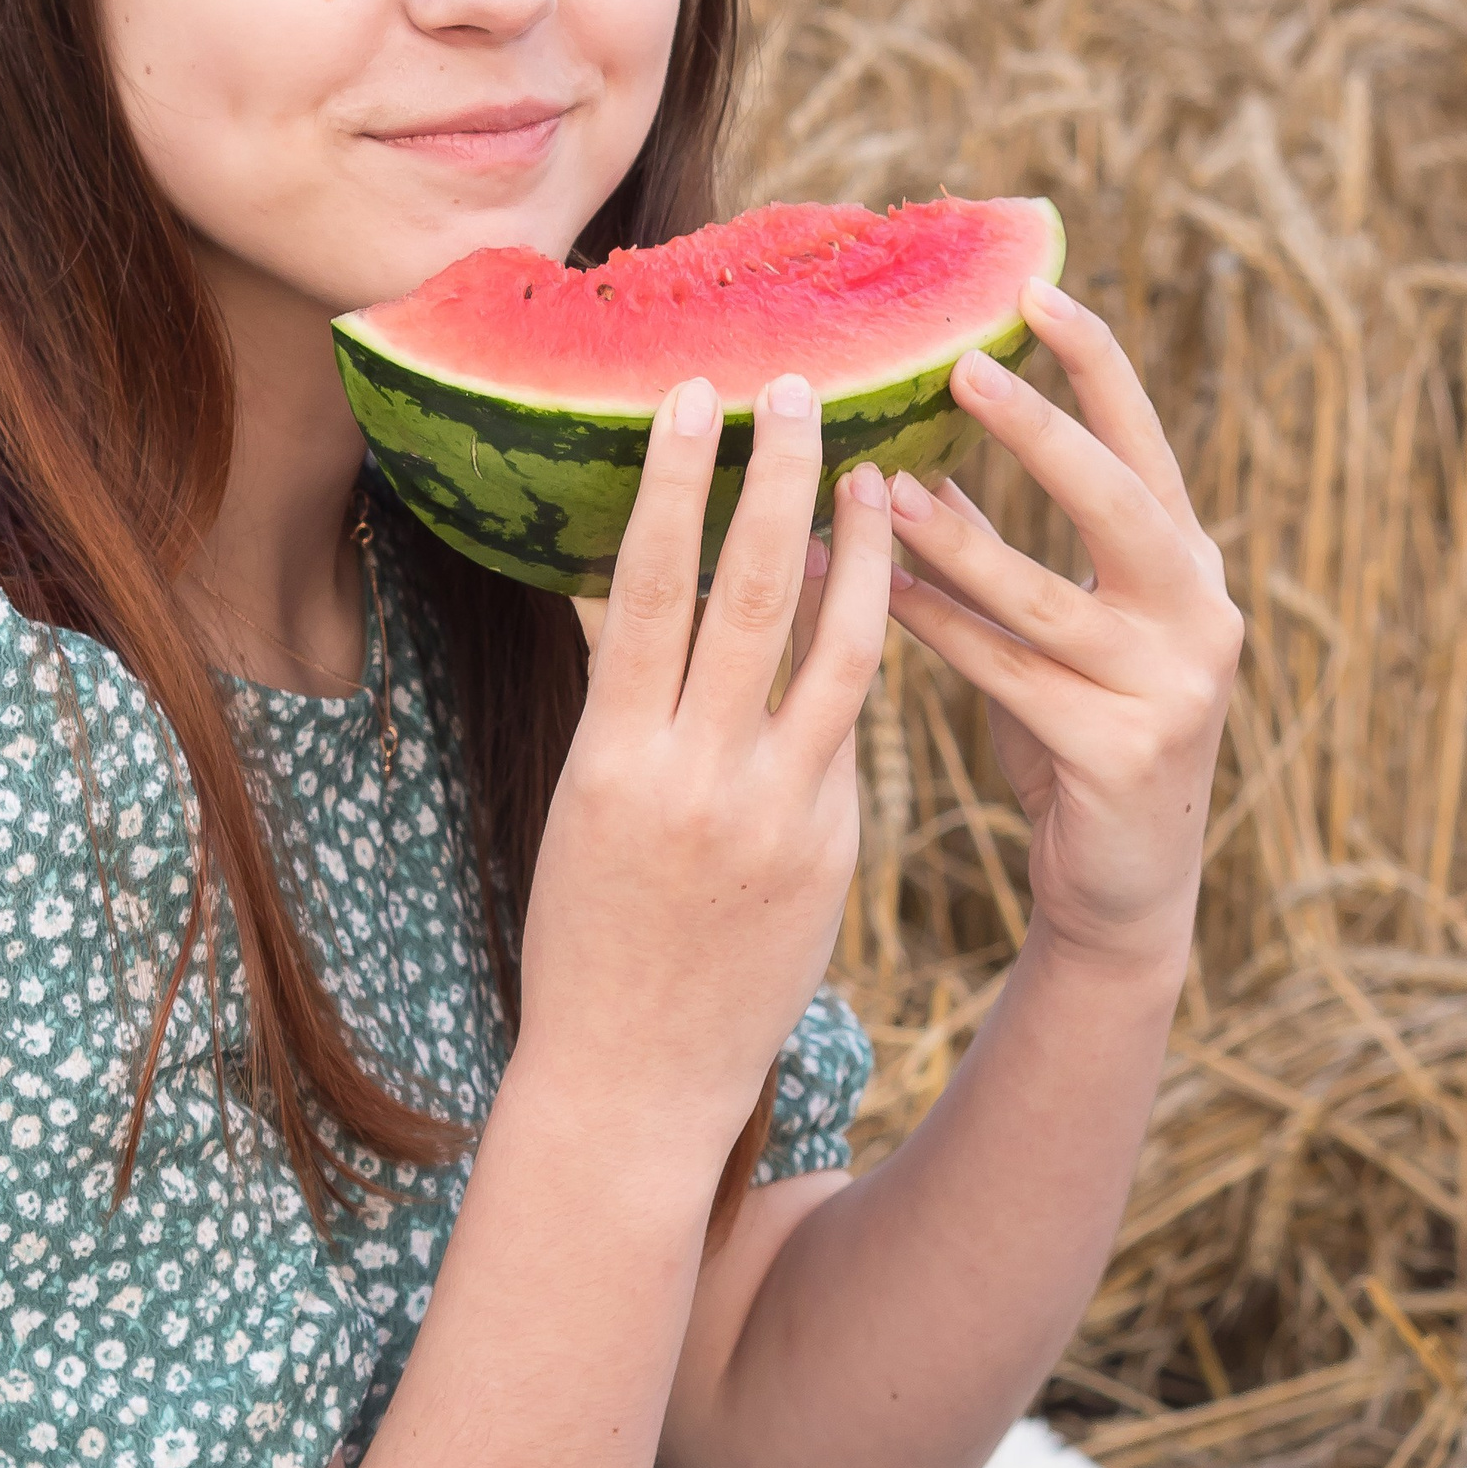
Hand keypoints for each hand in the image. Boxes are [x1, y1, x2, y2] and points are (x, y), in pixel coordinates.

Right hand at [517, 373, 892, 1165]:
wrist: (632, 1079)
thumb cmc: (591, 936)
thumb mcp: (587, 808)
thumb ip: (635, 710)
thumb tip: (663, 603)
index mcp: (614, 753)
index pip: (646, 585)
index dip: (671, 482)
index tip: (693, 398)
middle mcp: (694, 770)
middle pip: (750, 592)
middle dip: (779, 479)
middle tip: (803, 388)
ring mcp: (773, 809)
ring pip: (835, 649)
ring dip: (862, 550)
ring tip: (880, 472)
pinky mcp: (828, 844)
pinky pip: (848, 725)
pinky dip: (863, 649)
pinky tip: (877, 593)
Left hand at [884, 280, 1241, 976]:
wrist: (1123, 893)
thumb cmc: (1076, 740)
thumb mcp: (1058, 636)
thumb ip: (1006, 556)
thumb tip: (912, 468)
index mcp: (1188, 568)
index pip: (1146, 445)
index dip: (1097, 365)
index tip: (1038, 289)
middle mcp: (1199, 616)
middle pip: (1117, 500)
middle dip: (1039, 431)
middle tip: (964, 366)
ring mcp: (1171, 687)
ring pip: (1044, 595)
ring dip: (953, 538)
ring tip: (878, 486)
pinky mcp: (1124, 753)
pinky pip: (1007, 673)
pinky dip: (936, 628)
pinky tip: (872, 593)